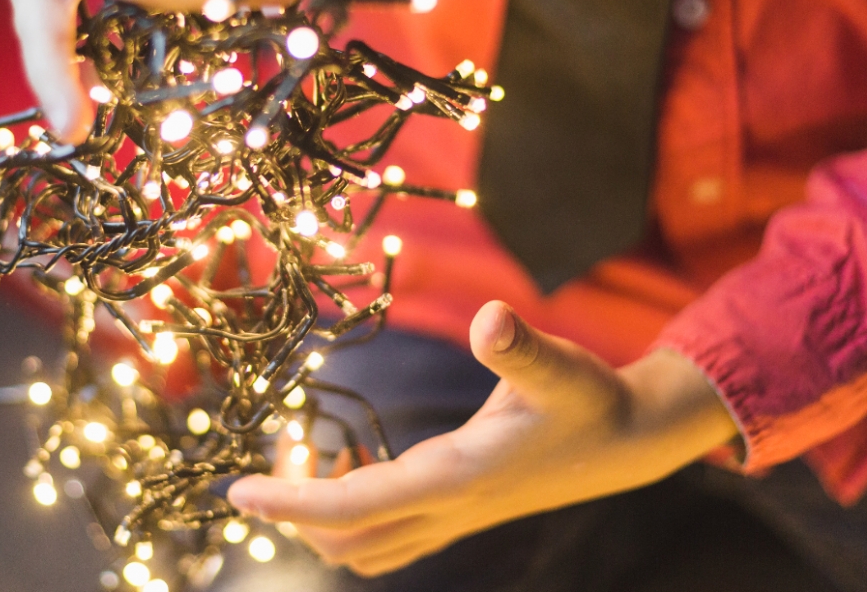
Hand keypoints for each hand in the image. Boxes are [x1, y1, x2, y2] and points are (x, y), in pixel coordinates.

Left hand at [227, 301, 738, 576]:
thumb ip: (521, 347)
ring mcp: (452, 519)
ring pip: (365, 548)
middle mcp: (447, 510)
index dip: (292, 500)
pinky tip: (358, 460)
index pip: (353, 506)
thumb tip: (491, 318)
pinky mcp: (458, 513)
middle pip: (345, 540)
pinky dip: (352, 513)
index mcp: (455, 479)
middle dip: (297, 507)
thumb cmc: (588, 399)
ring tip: (315, 450)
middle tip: (284, 446)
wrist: (628, 442)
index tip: (238, 491)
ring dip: (322, 515)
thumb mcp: (560, 367)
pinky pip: (387, 536)